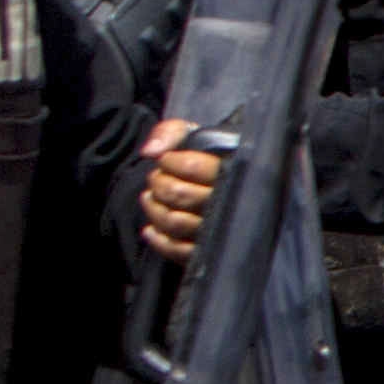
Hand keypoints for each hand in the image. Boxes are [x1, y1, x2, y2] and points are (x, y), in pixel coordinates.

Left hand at [138, 117, 218, 262]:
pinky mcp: (209, 250)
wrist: (233, 182)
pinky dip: (159, 241)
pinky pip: (180, 251)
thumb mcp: (193, 135)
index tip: (167, 160)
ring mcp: (219, 229)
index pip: (192, 167)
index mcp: (229, 170)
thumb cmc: (209, 158)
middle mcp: (228, 202)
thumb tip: (151, 151)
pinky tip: (151, 229)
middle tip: (157, 179)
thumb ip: (170, 133)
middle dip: (159, 184)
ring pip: (177, 223)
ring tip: (152, 199)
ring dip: (154, 209)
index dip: (170, 162)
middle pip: (180, 195)